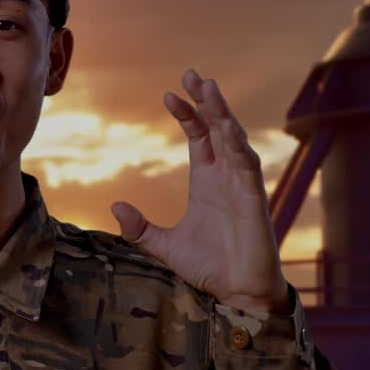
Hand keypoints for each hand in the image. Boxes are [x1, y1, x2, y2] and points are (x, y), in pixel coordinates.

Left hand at [110, 70, 289, 312]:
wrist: (238, 295)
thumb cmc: (210, 267)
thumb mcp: (164, 246)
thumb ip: (139, 228)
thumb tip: (115, 207)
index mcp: (208, 180)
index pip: (199, 137)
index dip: (187, 115)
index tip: (169, 95)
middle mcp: (227, 177)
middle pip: (218, 128)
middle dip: (207, 101)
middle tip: (192, 74)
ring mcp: (242, 186)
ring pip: (234, 139)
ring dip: (223, 113)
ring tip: (209, 88)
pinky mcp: (254, 199)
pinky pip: (247, 165)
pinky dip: (238, 144)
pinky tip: (227, 127)